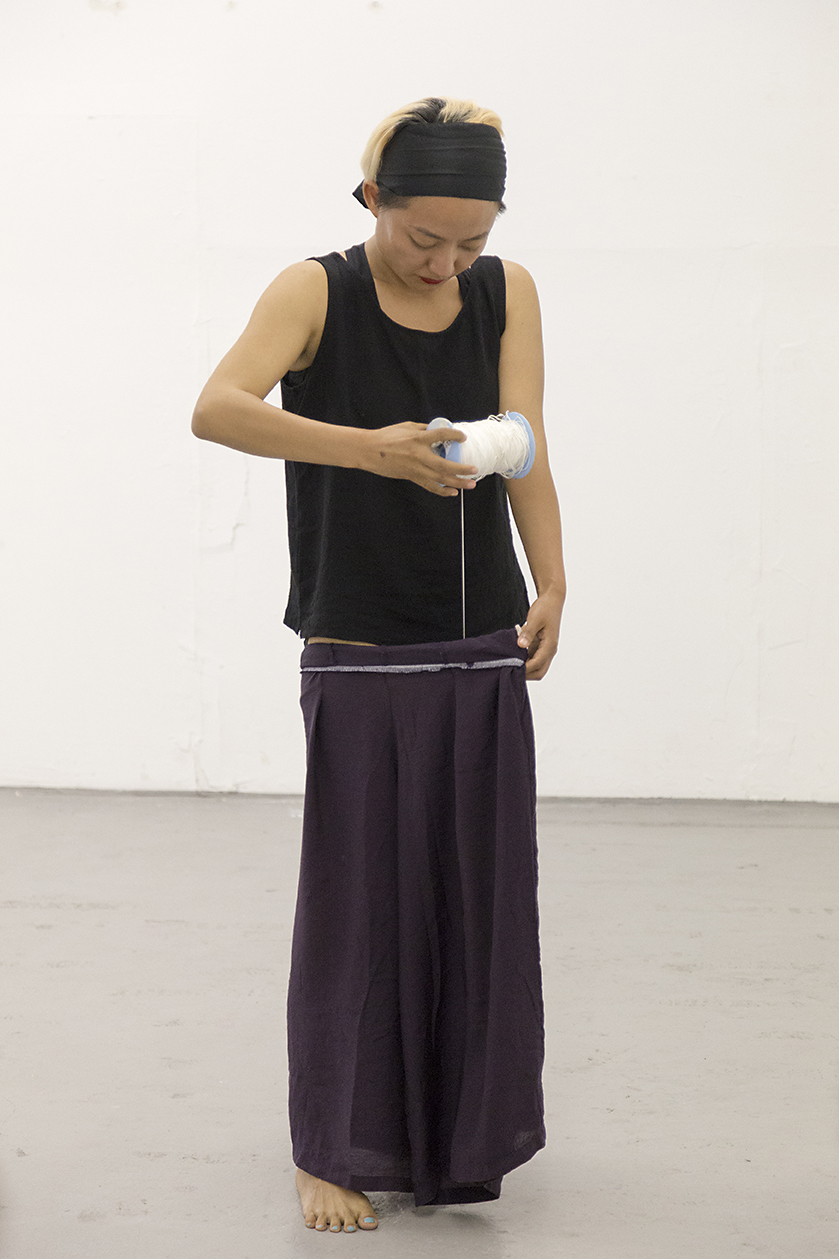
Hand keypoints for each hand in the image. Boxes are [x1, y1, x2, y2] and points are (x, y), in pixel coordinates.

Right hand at [359, 423, 477, 496]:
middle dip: (461, 469)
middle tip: (475, 470)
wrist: (369, 451)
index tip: (463, 438)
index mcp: (418, 438)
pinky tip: (452, 492)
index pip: (441, 435)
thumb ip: (423, 429)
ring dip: (457, 483)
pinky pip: (429, 486)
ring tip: (470, 484)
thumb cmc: (386, 436)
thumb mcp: (406, 427)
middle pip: (445, 465)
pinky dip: (442, 490)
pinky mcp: (411, 477)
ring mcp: (415, 468)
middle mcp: (419, 455)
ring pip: (440, 479)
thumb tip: (437, 430)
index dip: (455, 435)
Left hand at [517, 589, 563, 679]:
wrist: (552, 600)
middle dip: (527, 674)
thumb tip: (521, 645)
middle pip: (540, 671)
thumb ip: (528, 633)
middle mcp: (550, 650)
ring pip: (537, 667)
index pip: (537, 664)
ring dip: (526, 669)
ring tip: (510, 665)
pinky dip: (525, 661)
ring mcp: (545, 649)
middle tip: (510, 671)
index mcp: (550, 645)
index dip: (525, 668)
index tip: (511, 668)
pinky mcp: (540, 646)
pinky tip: (513, 658)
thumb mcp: (535, 619)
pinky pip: (533, 659)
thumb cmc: (545, 608)